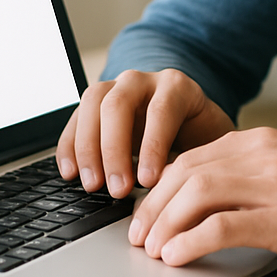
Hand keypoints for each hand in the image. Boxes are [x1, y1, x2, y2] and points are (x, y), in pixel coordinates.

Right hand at [56, 69, 233, 198]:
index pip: (160, 110)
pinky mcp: (96, 102)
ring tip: (92, 185)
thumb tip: (173, 196)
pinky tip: (70, 173)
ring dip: (87, 147)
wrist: (190, 121)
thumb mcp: (206, 147)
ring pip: (92, 102)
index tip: (147, 182)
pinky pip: (76, 116)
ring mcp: (117, 86)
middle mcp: (143, 81)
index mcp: (177, 87)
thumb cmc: (200, 138)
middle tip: (117, 190)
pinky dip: (70, 145)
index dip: (152, 147)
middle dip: (113, 149)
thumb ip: (192, 163)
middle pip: (118, 103)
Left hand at [127, 127, 276, 268]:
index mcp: (262, 141)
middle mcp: (263, 154)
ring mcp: (276, 183)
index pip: (192, 156)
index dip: (160, 186)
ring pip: (198, 193)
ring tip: (150, 249)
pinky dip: (192, 240)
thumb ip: (255, 173)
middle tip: (137, 236)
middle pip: (186, 172)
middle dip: (153, 206)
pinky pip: (225, 225)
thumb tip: (209, 197)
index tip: (145, 212)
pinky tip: (177, 256)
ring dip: (164, 223)